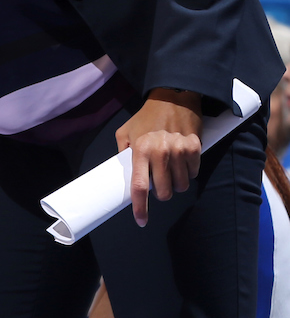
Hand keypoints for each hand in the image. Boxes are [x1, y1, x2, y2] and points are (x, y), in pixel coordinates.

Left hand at [115, 89, 201, 226]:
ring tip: (171, 168)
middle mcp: (160, 151)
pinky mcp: (194, 148)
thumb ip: (123, 152)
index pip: (140, 186)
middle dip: (161, 191)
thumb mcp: (126, 130)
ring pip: (181, 186)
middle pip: (164, 192)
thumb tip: (123, 174)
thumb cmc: (147, 116)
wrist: (173, 96)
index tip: (141, 220)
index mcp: (141, 148)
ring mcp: (179, 150)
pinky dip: (188, 171)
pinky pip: (193, 173)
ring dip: (176, 182)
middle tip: (159, 180)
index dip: (140, 207)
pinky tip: (182, 158)